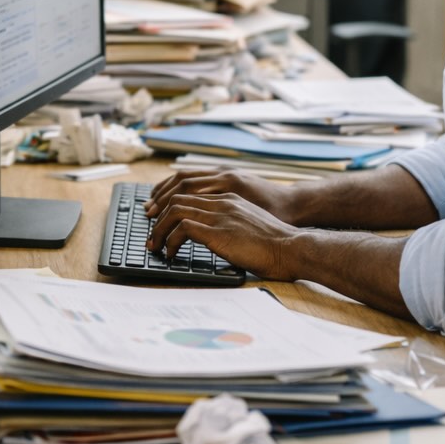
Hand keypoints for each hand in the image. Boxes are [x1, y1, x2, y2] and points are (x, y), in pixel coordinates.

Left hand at [145, 192, 302, 281]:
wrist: (293, 248)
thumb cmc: (277, 244)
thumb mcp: (249, 225)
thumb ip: (230, 222)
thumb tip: (214, 235)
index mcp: (229, 197)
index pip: (188, 191)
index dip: (167, 203)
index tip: (157, 218)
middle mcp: (222, 201)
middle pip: (176, 198)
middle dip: (157, 216)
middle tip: (151, 235)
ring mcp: (220, 215)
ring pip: (174, 210)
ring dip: (159, 229)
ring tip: (155, 246)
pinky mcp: (219, 231)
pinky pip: (183, 229)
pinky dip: (171, 240)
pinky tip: (171, 253)